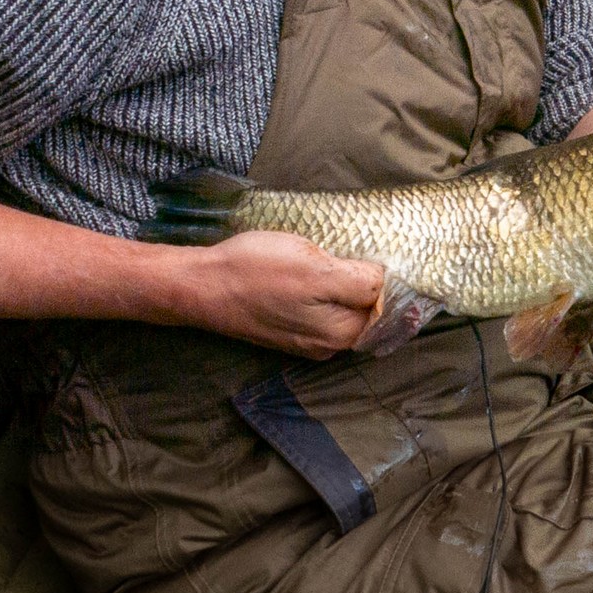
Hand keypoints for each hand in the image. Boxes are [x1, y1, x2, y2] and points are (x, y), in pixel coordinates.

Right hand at [170, 231, 383, 358]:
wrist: (203, 286)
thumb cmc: (256, 272)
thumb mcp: (315, 268)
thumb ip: (360, 281)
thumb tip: (389, 283)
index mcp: (342, 333)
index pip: (387, 307)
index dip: (389, 278)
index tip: (380, 251)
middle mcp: (329, 345)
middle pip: (367, 309)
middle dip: (368, 281)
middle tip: (356, 247)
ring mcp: (307, 339)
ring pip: (343, 307)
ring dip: (345, 283)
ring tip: (334, 254)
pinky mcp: (288, 328)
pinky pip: (320, 309)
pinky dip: (324, 289)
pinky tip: (312, 268)